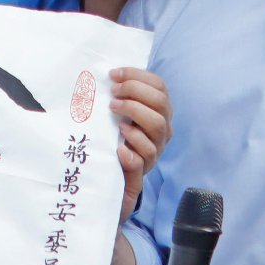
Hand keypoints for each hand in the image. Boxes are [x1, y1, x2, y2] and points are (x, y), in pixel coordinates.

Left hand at [110, 67, 170, 222]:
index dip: (138, 76)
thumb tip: (104, 75)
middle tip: (113, 95)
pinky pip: (144, 158)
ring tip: (113, 113)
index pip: (159, 87)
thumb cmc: (107, 147)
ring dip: (135, 113)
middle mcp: (160, 133)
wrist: (103, 189)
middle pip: (161, 104)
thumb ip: (115, 100)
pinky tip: (118, 145)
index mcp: (156, 114)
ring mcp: (153, 153)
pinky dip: (132, 147)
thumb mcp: (111, 120)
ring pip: (158, 127)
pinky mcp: (140, 174)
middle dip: (136, 93)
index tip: (113, 75)